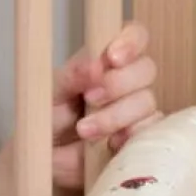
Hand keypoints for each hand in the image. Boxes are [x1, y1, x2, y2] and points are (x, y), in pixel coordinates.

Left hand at [49, 22, 159, 190]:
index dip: (131, 41)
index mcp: (105, 60)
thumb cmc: (47, 120)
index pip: (133, 35)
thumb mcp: (50, 95)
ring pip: (147, 102)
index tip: (113, 58)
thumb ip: (71, 77)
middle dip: (118, 84)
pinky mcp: (141, 137)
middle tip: (90, 98)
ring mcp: (137, 110)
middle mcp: (126, 81)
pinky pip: (150, 131)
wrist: (45, 160)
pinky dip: (130, 136)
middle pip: (145, 69)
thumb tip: (94, 65)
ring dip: (116, 116)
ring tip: (85, 130)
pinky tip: (110, 144)